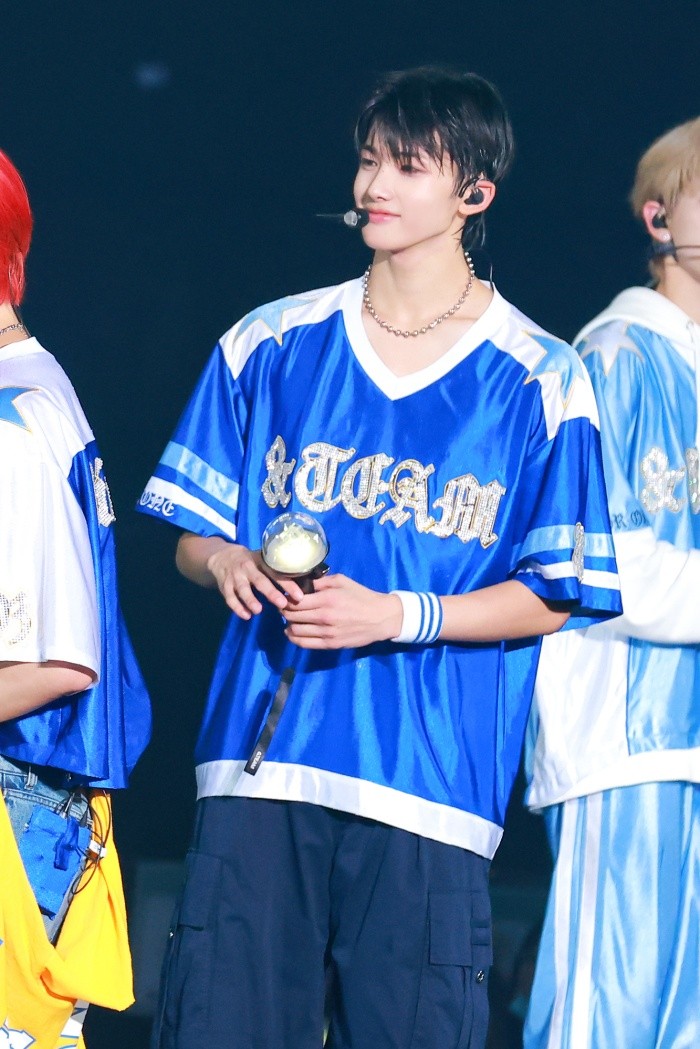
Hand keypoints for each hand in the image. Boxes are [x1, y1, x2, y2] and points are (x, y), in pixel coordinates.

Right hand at [206, 543, 304, 619]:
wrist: (222, 557)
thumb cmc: (251, 562)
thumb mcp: (263, 560)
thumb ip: (277, 571)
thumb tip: (303, 583)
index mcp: (261, 561)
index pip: (276, 572)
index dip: (288, 584)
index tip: (299, 596)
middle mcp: (248, 568)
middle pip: (260, 580)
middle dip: (271, 593)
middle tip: (282, 604)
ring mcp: (235, 577)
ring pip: (243, 589)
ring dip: (250, 600)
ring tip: (259, 611)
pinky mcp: (224, 586)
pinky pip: (229, 598)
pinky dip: (237, 608)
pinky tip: (246, 616)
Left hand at [282, 574, 402, 648]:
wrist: (380, 617)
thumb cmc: (361, 596)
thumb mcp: (342, 581)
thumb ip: (320, 582)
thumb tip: (301, 584)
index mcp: (326, 599)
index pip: (294, 601)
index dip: (285, 599)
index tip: (285, 597)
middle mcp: (324, 617)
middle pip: (291, 616)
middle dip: (284, 611)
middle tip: (285, 607)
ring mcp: (326, 633)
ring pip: (295, 631)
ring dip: (288, 624)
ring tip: (291, 619)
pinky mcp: (330, 644)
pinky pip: (304, 644)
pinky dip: (294, 638)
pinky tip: (293, 632)